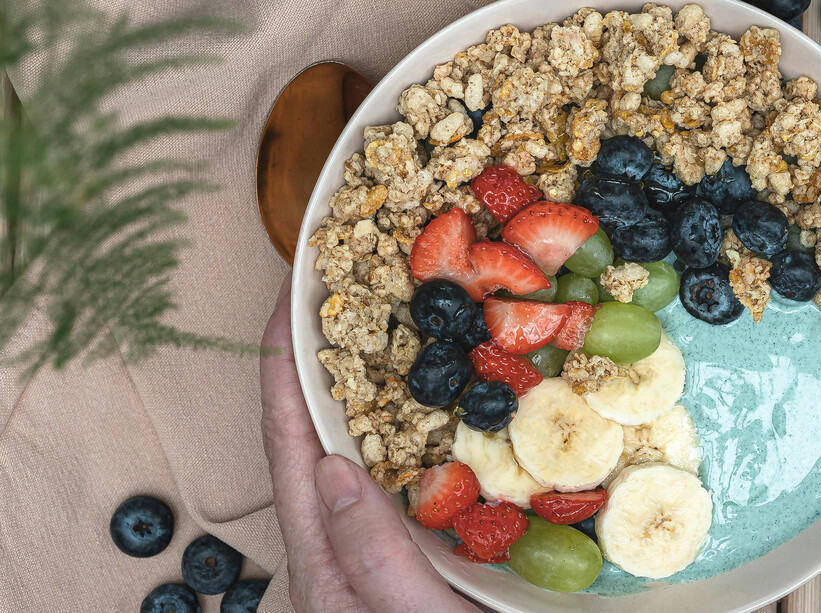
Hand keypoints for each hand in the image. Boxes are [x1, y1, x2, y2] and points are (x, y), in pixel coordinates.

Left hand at [260, 275, 479, 612]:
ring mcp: (387, 536)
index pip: (290, 441)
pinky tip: (458, 395)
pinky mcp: (429, 540)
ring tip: (403, 318)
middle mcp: (346, 536)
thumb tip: (335, 469)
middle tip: (352, 285)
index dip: (283, 364)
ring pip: (373, 442)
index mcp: (323, 554)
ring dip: (381, 378)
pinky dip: (431, 421)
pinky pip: (419, 467)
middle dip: (328, 352)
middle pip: (321, 428)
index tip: (290, 294)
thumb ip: (370, 558)